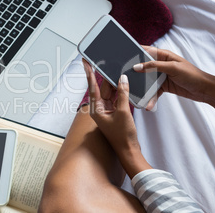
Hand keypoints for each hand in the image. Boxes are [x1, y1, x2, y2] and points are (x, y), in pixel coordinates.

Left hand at [83, 59, 150, 177]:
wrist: (129, 150)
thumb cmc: (123, 135)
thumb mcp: (123, 112)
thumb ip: (122, 94)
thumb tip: (122, 79)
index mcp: (95, 109)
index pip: (92, 87)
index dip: (90, 73)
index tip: (86, 63)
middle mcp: (99, 109)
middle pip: (102, 88)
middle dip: (106, 76)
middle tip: (107, 62)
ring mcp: (106, 111)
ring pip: (110, 92)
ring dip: (114, 84)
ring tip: (118, 70)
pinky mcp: (114, 112)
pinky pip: (116, 98)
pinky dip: (120, 91)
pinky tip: (124, 83)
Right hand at [133, 46, 214, 111]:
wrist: (204, 90)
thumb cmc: (192, 75)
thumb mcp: (173, 68)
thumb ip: (154, 66)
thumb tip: (138, 66)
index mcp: (164, 56)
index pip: (146, 51)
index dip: (135, 53)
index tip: (124, 57)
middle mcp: (161, 65)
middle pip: (143, 67)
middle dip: (135, 73)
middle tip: (125, 77)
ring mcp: (161, 76)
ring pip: (147, 81)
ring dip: (142, 88)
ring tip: (135, 94)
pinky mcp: (163, 86)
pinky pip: (153, 91)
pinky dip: (150, 98)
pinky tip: (148, 104)